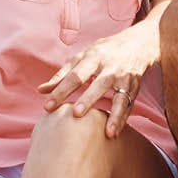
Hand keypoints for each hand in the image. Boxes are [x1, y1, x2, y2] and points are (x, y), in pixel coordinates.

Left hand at [37, 26, 154, 138]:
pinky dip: (123, 119)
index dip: (61, 90)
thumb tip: (40, 90)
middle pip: (99, 84)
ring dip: (115, 115)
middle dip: (89, 99)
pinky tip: (115, 133)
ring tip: (108, 132)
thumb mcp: (82, 57)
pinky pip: (129, 105)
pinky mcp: (135, 88)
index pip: (75, 75)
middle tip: (76, 114)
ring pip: (121, 98)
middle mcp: (110, 67)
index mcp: (94, 58)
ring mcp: (125, 78)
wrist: (137, 44)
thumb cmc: (103, 52)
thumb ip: (62, 75)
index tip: (48, 106)